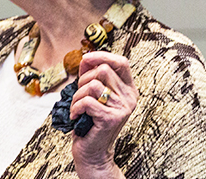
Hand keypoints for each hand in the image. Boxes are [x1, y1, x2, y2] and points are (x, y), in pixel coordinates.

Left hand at [70, 51, 136, 178]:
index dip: (102, 55)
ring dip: (78, 95)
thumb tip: (86, 57)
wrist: (92, 150)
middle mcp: (129, 97)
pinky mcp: (111, 118)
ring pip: (93, 84)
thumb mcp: (93, 94)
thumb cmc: (90, 120)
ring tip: (78, 108)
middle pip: (102, 70)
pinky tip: (77, 116)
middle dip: (83, 80)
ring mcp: (122, 108)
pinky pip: (86, 101)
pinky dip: (75, 107)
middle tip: (80, 96)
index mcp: (128, 89)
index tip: (86, 58)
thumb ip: (92, 75)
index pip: (122, 62)